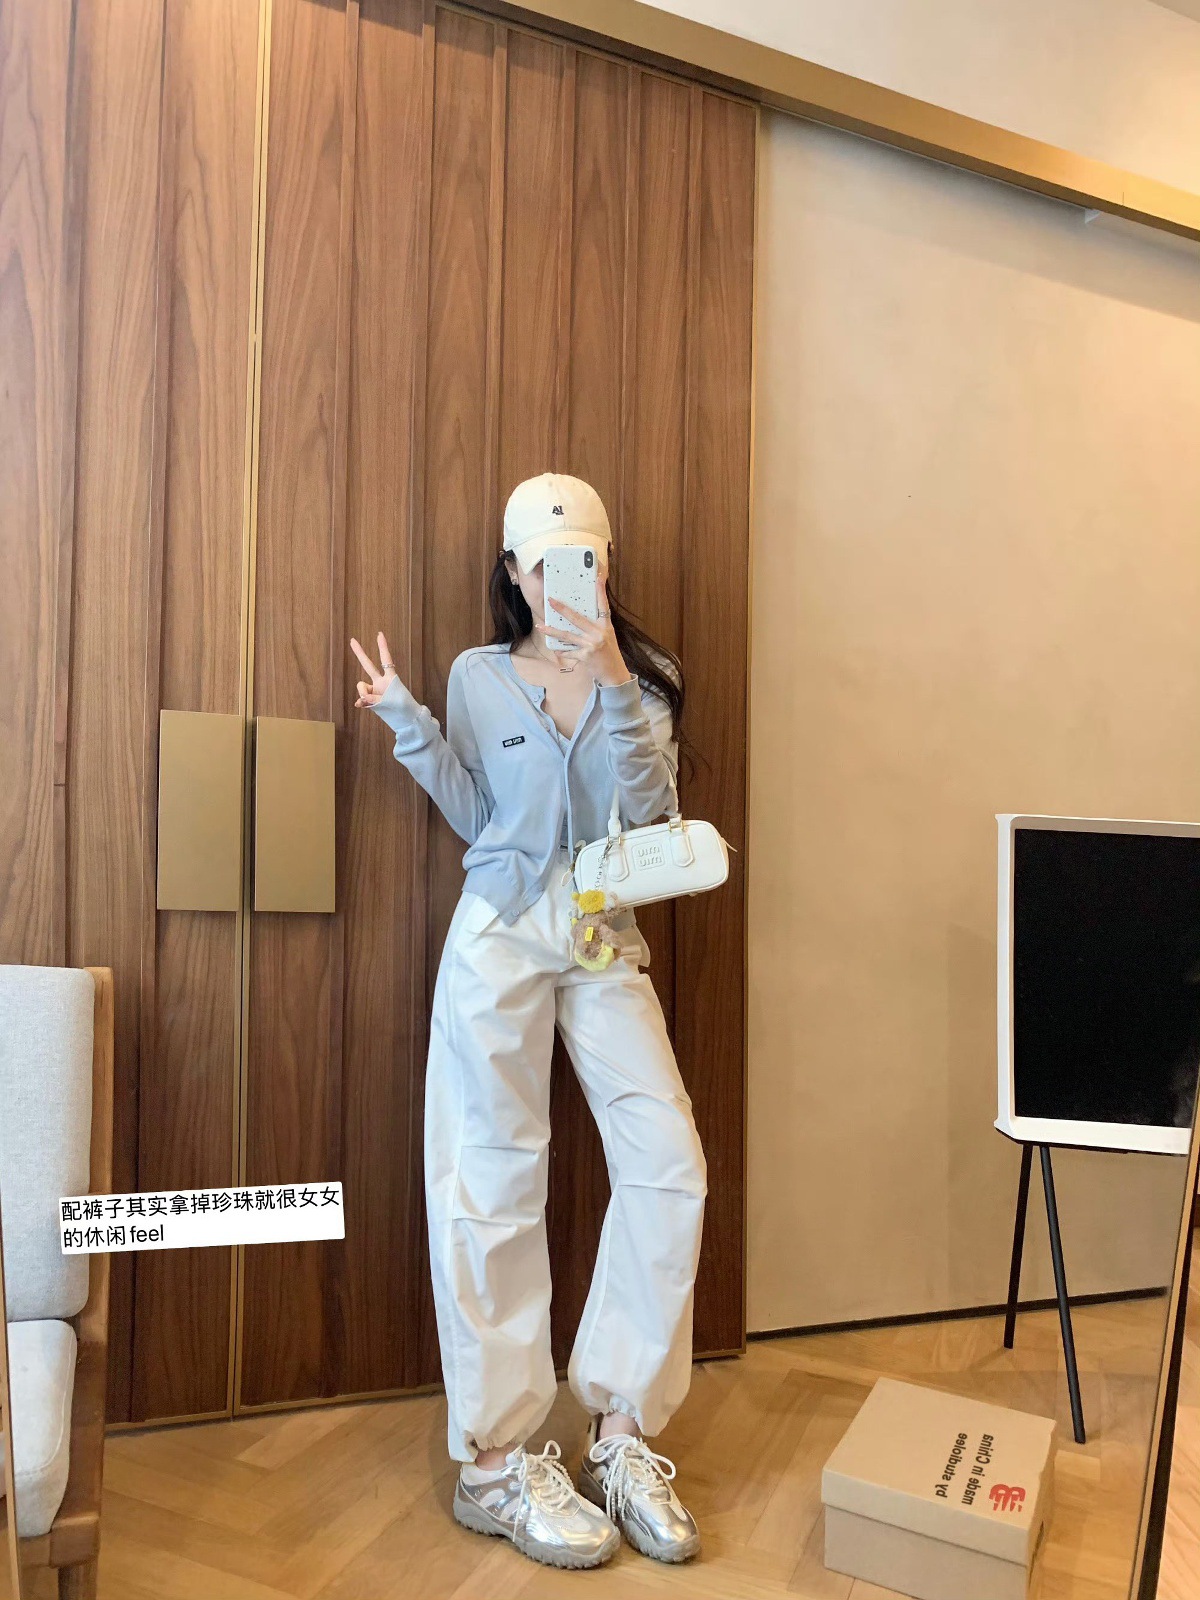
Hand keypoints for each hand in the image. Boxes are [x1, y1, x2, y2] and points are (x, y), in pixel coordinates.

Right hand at [350, 632, 399, 707]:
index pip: (386, 660)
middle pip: (368, 665)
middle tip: (352, 640)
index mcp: (390, 678)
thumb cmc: (404, 707)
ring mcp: (374, 691)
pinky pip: (361, 699)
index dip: (383, 647)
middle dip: (360, 653)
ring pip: (361, 687)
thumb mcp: (393, 701)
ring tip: (371, 702)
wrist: (405, 718)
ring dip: (363, 693)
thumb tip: (362, 699)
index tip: (380, 634)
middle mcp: (380, 682)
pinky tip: (361, 705)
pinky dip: (361, 702)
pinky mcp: (370, 700)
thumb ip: (376, 699)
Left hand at [538, 571, 631, 687]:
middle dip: (561, 609)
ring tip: (540, 627)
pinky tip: (554, 648)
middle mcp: (599, 633)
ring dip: (552, 631)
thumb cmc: (610, 655)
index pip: (603, 606)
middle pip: (577, 618)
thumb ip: (596, 628)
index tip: (598, 578)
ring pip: (567, 635)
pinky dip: (561, 651)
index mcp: (606, 626)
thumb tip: (580, 619)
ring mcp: (591, 645)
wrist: (614, 674)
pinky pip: (569, 651)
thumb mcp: (608, 637)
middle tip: (551, 601)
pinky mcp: (585, 656)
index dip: (600, 592)